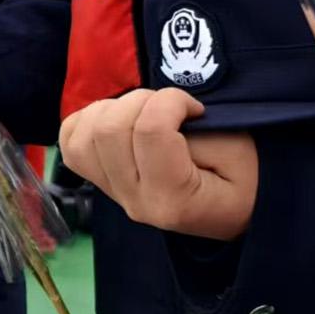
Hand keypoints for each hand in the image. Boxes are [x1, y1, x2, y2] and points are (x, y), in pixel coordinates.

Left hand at [58, 89, 257, 239]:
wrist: (233, 213)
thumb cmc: (243, 181)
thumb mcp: (238, 151)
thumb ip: (198, 131)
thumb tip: (157, 109)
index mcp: (173, 199)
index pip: (150, 131)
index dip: (171, 101)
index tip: (195, 108)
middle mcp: (134, 201)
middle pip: (109, 129)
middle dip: (140, 100)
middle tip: (169, 107)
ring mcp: (112, 193)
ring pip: (84, 134)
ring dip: (113, 108)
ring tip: (144, 113)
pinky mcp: (100, 182)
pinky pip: (71, 144)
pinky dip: (87, 121)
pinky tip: (117, 119)